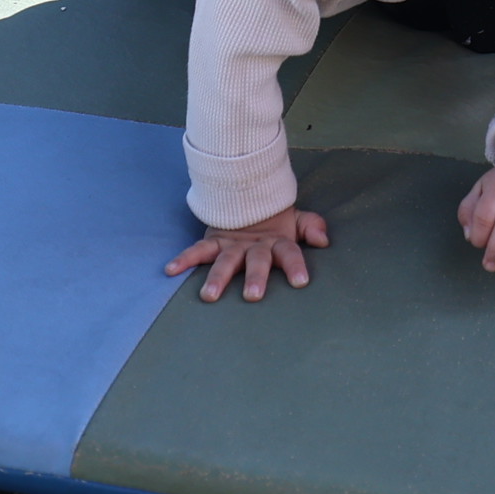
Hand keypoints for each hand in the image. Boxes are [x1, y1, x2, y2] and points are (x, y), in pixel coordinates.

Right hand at [164, 207, 331, 301]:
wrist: (248, 196)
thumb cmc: (276, 220)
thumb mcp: (296, 220)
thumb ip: (311, 227)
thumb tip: (324, 240)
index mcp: (277, 241)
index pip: (289, 252)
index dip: (295, 265)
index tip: (300, 282)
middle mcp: (255, 245)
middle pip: (256, 261)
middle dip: (255, 277)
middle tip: (253, 297)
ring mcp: (233, 244)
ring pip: (225, 261)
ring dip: (217, 277)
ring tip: (208, 296)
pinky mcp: (214, 241)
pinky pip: (198, 250)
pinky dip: (184, 259)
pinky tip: (170, 270)